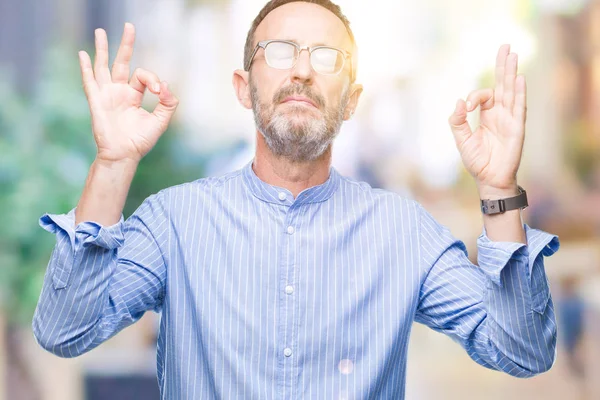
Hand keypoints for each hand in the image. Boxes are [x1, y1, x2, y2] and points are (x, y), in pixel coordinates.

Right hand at [79, 23, 178, 164]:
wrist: (124, 155)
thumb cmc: (140, 141)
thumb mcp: (160, 121)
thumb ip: (168, 104)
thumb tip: (167, 86)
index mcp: (133, 96)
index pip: (143, 76)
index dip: (154, 79)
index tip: (160, 92)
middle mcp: (119, 92)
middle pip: (122, 62)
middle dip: (126, 44)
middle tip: (130, 26)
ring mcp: (106, 95)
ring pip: (103, 66)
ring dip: (102, 49)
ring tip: (100, 31)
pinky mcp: (97, 101)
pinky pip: (90, 82)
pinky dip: (86, 68)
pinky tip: (83, 54)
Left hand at [448, 45, 525, 197]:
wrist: (489, 179)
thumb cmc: (477, 161)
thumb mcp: (461, 140)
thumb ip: (457, 121)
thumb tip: (459, 102)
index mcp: (487, 115)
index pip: (484, 95)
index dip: (475, 96)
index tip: (467, 106)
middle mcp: (500, 114)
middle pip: (502, 85)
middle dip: (502, 66)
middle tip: (505, 46)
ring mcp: (510, 119)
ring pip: (511, 91)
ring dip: (511, 73)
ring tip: (513, 54)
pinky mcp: (517, 128)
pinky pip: (519, 107)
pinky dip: (519, 93)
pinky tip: (519, 78)